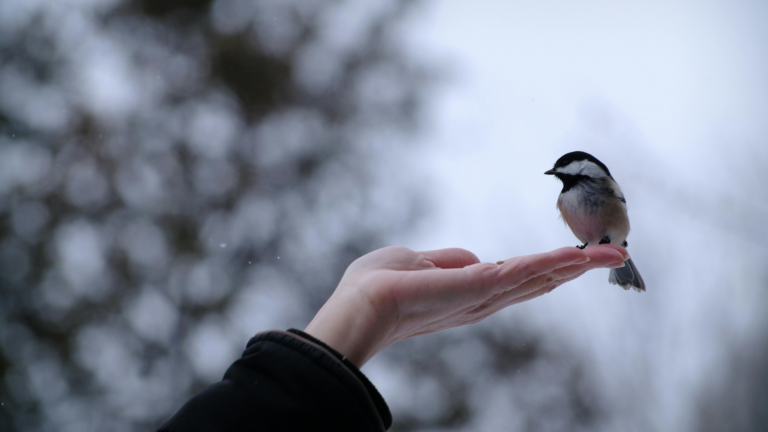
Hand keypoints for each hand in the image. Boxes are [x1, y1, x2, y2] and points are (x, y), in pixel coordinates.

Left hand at [305, 244, 627, 366]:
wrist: (359, 305)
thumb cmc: (376, 286)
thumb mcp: (413, 261)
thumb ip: (446, 260)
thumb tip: (471, 259)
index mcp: (467, 293)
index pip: (515, 280)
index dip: (544, 270)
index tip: (574, 260)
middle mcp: (482, 300)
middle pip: (536, 281)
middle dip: (574, 269)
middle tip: (613, 255)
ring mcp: (483, 296)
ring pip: (538, 276)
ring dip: (575, 265)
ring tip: (612, 254)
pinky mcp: (479, 287)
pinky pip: (523, 272)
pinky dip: (553, 263)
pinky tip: (580, 257)